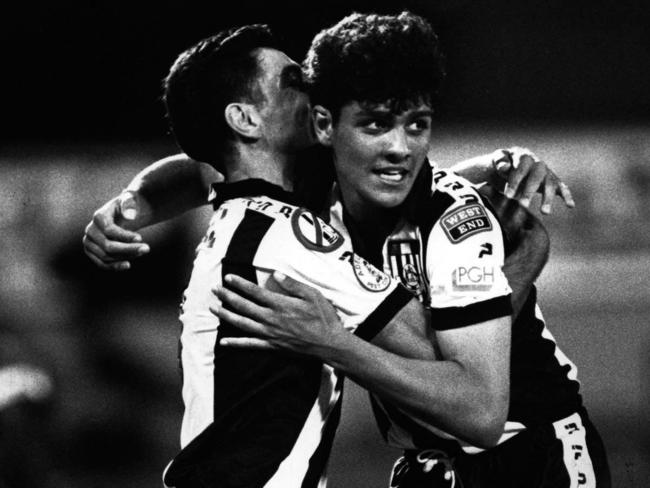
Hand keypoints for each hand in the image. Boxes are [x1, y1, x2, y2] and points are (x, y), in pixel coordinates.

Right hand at [82, 192, 149, 270]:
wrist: (120, 215)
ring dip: (125, 256)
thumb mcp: (130, 200)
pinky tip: (127, 265)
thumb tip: (130, 215)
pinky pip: (102, 263)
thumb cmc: (128, 206)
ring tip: (142, 252)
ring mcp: (89, 242)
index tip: (141, 238)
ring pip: (106, 256)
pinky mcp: (92, 252)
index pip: (110, 230)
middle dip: (128, 249)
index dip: (125, 236)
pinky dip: (115, 266)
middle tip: (147, 249)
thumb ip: (129, 204)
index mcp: (98, 217)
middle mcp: (90, 230)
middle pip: (108, 245)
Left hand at [211, 272, 346, 353]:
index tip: (228, 278)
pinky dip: (235, 343)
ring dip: (226, 316)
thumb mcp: (313, 295)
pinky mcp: (272, 346)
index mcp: (280, 305)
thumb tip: (275, 274)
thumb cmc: (323, 318)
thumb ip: (292, 284)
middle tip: (215, 289)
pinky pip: (249, 344)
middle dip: (227, 297)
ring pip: (242, 324)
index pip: (255, 292)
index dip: (240, 284)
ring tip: (213, 309)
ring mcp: (269, 334)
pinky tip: (223, 341)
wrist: (329, 344)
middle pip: (244, 306)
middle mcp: (271, 319)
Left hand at [492, 147, 574, 213]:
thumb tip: (505, 167)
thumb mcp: (496, 160)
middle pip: (536, 176)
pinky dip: (567, 195)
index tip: (508, 196)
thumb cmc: (501, 164)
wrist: (510, 164)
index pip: (520, 169)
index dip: (515, 182)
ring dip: (548, 198)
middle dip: (530, 191)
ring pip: (550, 184)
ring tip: (544, 213)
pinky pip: (562, 188)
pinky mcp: (553, 181)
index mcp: (524, 157)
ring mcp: (547, 172)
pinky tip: (570, 205)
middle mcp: (538, 163)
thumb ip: (499, 161)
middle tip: (523, 205)